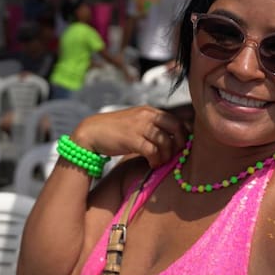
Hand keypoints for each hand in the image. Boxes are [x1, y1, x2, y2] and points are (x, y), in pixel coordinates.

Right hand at [72, 106, 189, 168]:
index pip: (176, 120)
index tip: (181, 147)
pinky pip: (153, 151)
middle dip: (179, 144)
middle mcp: (146, 115)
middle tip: (175, 156)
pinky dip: (156, 160)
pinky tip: (152, 164)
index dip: (183, 134)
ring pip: (165, 141)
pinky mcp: (132, 138)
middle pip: (176, 127)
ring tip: (160, 162)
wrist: (91, 132)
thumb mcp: (136, 123)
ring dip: (166, 155)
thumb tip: (170, 140)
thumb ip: (151, 127)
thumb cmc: (115, 131)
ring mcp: (139, 126)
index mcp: (149, 111)